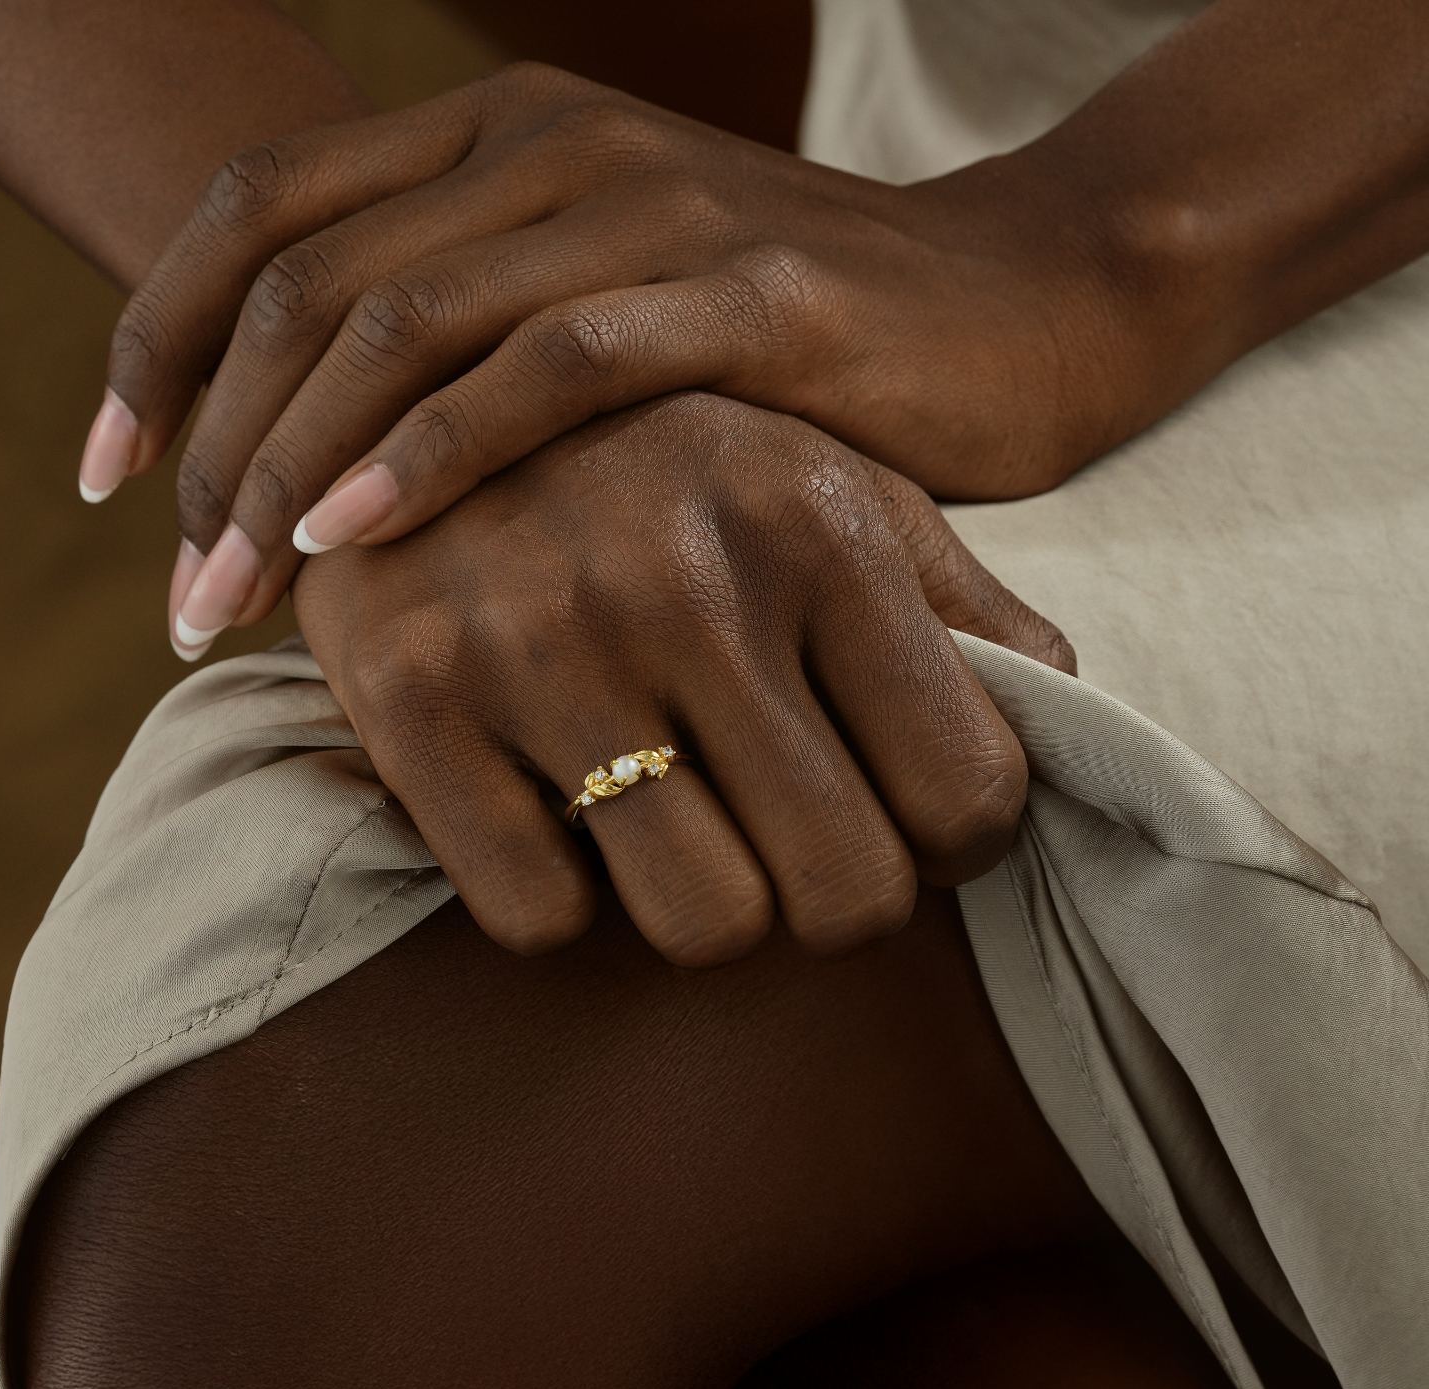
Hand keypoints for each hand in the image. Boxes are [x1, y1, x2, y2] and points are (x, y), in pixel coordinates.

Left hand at [82, 63, 1145, 656]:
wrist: (1025, 305)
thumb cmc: (797, 350)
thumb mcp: (609, 317)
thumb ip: (475, 352)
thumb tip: (329, 481)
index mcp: (498, 135)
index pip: (260, 214)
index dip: (154, 345)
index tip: (108, 484)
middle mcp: (548, 144)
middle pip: (302, 283)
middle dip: (206, 450)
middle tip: (176, 599)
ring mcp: (643, 208)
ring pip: (399, 325)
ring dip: (286, 475)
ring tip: (226, 606)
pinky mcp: (740, 295)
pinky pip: (542, 371)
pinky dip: (428, 459)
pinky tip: (350, 548)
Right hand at [290, 392, 1072, 964]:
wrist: (418, 379)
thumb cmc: (661, 461)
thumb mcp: (825, 484)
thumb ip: (950, 599)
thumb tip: (1061, 706)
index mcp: (816, 525)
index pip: (969, 792)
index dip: (960, 847)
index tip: (917, 832)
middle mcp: (684, 583)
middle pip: (846, 893)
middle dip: (840, 899)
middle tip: (800, 852)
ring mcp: (538, 643)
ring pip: (704, 925)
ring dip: (708, 907)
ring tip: (684, 834)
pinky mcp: (409, 701)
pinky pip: (540, 919)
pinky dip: (563, 900)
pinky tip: (558, 818)